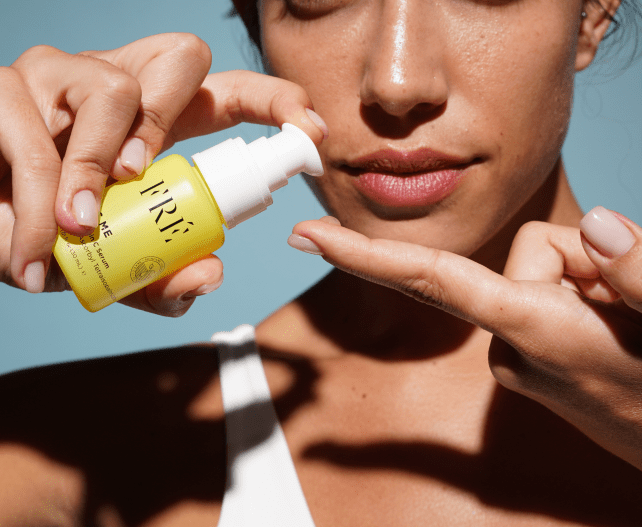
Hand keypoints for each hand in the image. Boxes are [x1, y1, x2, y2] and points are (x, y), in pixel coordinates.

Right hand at [0, 34, 325, 315]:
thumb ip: (159, 274)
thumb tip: (213, 274)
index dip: (273, 102)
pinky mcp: (3, 85)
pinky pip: (41, 136)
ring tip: (80, 229)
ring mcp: (58, 77)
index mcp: (152, 124)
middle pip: (184, 57)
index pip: (226, 93)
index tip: (309, 131)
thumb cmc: (35, 237)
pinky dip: (46, 201)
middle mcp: (111, 87)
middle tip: (148, 177)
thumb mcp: (106, 266)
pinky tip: (37, 247)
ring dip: (101, 173)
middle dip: (177, 116)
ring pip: (114, 91)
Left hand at [288, 211, 641, 470]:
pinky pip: (540, 291)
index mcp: (534, 329)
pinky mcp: (523, 352)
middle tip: (621, 305)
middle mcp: (510, 342)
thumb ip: (639, 271)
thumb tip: (598, 230)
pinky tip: (604, 323)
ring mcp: (514, 352)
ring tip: (620, 318)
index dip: (365, 254)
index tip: (307, 235)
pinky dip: (576, 295)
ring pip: (539, 268)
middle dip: (577, 262)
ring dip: (585, 280)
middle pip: (527, 253)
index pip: (431, 278)